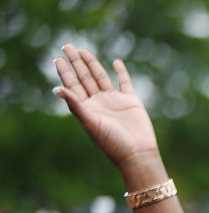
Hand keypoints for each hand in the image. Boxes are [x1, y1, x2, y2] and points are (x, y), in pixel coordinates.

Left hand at [53, 47, 159, 168]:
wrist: (137, 153)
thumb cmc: (112, 142)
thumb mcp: (90, 123)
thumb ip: (75, 105)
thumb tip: (56, 89)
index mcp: (87, 108)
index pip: (73, 85)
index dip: (65, 72)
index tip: (57, 58)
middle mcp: (99, 103)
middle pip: (84, 78)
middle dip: (76, 63)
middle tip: (67, 46)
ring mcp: (114, 101)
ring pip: (100, 78)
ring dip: (92, 64)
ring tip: (83, 51)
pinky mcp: (131, 102)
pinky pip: (125, 83)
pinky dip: (121, 73)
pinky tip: (116, 62)